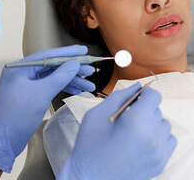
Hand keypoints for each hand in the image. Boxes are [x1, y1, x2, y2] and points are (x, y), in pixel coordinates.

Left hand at [0, 45, 94, 171]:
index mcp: (19, 68)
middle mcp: (21, 73)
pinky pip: (48, 86)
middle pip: (51, 66)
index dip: (67, 53)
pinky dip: (61, 88)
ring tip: (87, 84)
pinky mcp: (29, 94)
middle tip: (89, 70)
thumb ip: (59, 77)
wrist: (2, 141)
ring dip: (69, 80)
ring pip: (51, 77)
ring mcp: (25, 84)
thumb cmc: (16, 117)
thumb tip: (73, 64)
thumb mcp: (41, 94)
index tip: (82, 50)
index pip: (47, 55)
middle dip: (71, 69)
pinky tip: (75, 90)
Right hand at [57, 83, 176, 179]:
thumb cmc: (90, 143)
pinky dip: (157, 136)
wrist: (90, 176)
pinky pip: (168, 140)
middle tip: (126, 116)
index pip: (154, 96)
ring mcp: (159, 153)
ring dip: (151, 122)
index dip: (144, 93)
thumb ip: (120, 96)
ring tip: (133, 129)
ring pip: (163, 125)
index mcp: (137, 121)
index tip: (135, 97)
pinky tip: (141, 139)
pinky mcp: (160, 163)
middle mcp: (153, 137)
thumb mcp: (98, 112)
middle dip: (143, 108)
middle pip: (157, 110)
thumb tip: (138, 86)